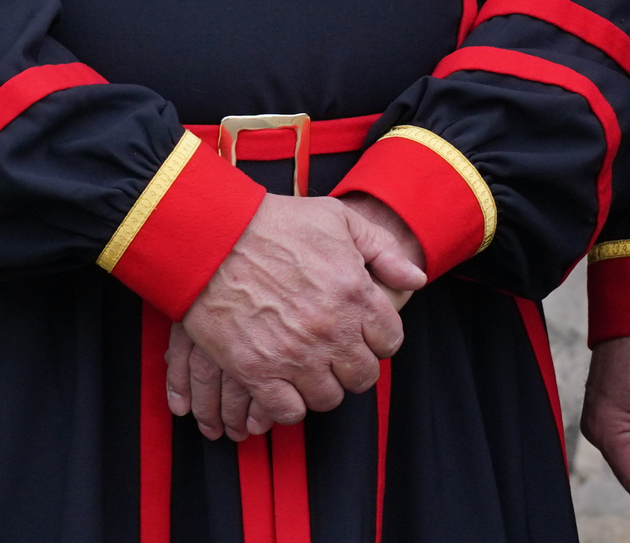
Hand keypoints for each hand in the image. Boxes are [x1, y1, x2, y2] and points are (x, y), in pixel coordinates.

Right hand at [171, 193, 427, 435]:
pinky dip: (289, 404)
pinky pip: (288, 411)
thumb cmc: (276, 223)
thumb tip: (416, 278)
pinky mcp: (256, 371)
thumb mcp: (339, 220)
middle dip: (352, 366)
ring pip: (328, 398)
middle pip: (362, 376)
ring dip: (322, 386)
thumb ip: (383, 250)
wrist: (214, 236)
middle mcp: (331, 329)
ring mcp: (294, 354)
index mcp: (356, 292)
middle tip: (335, 354)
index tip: (361, 334)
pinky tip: (283, 384)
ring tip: (309, 369)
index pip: (390, 341)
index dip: (378, 339)